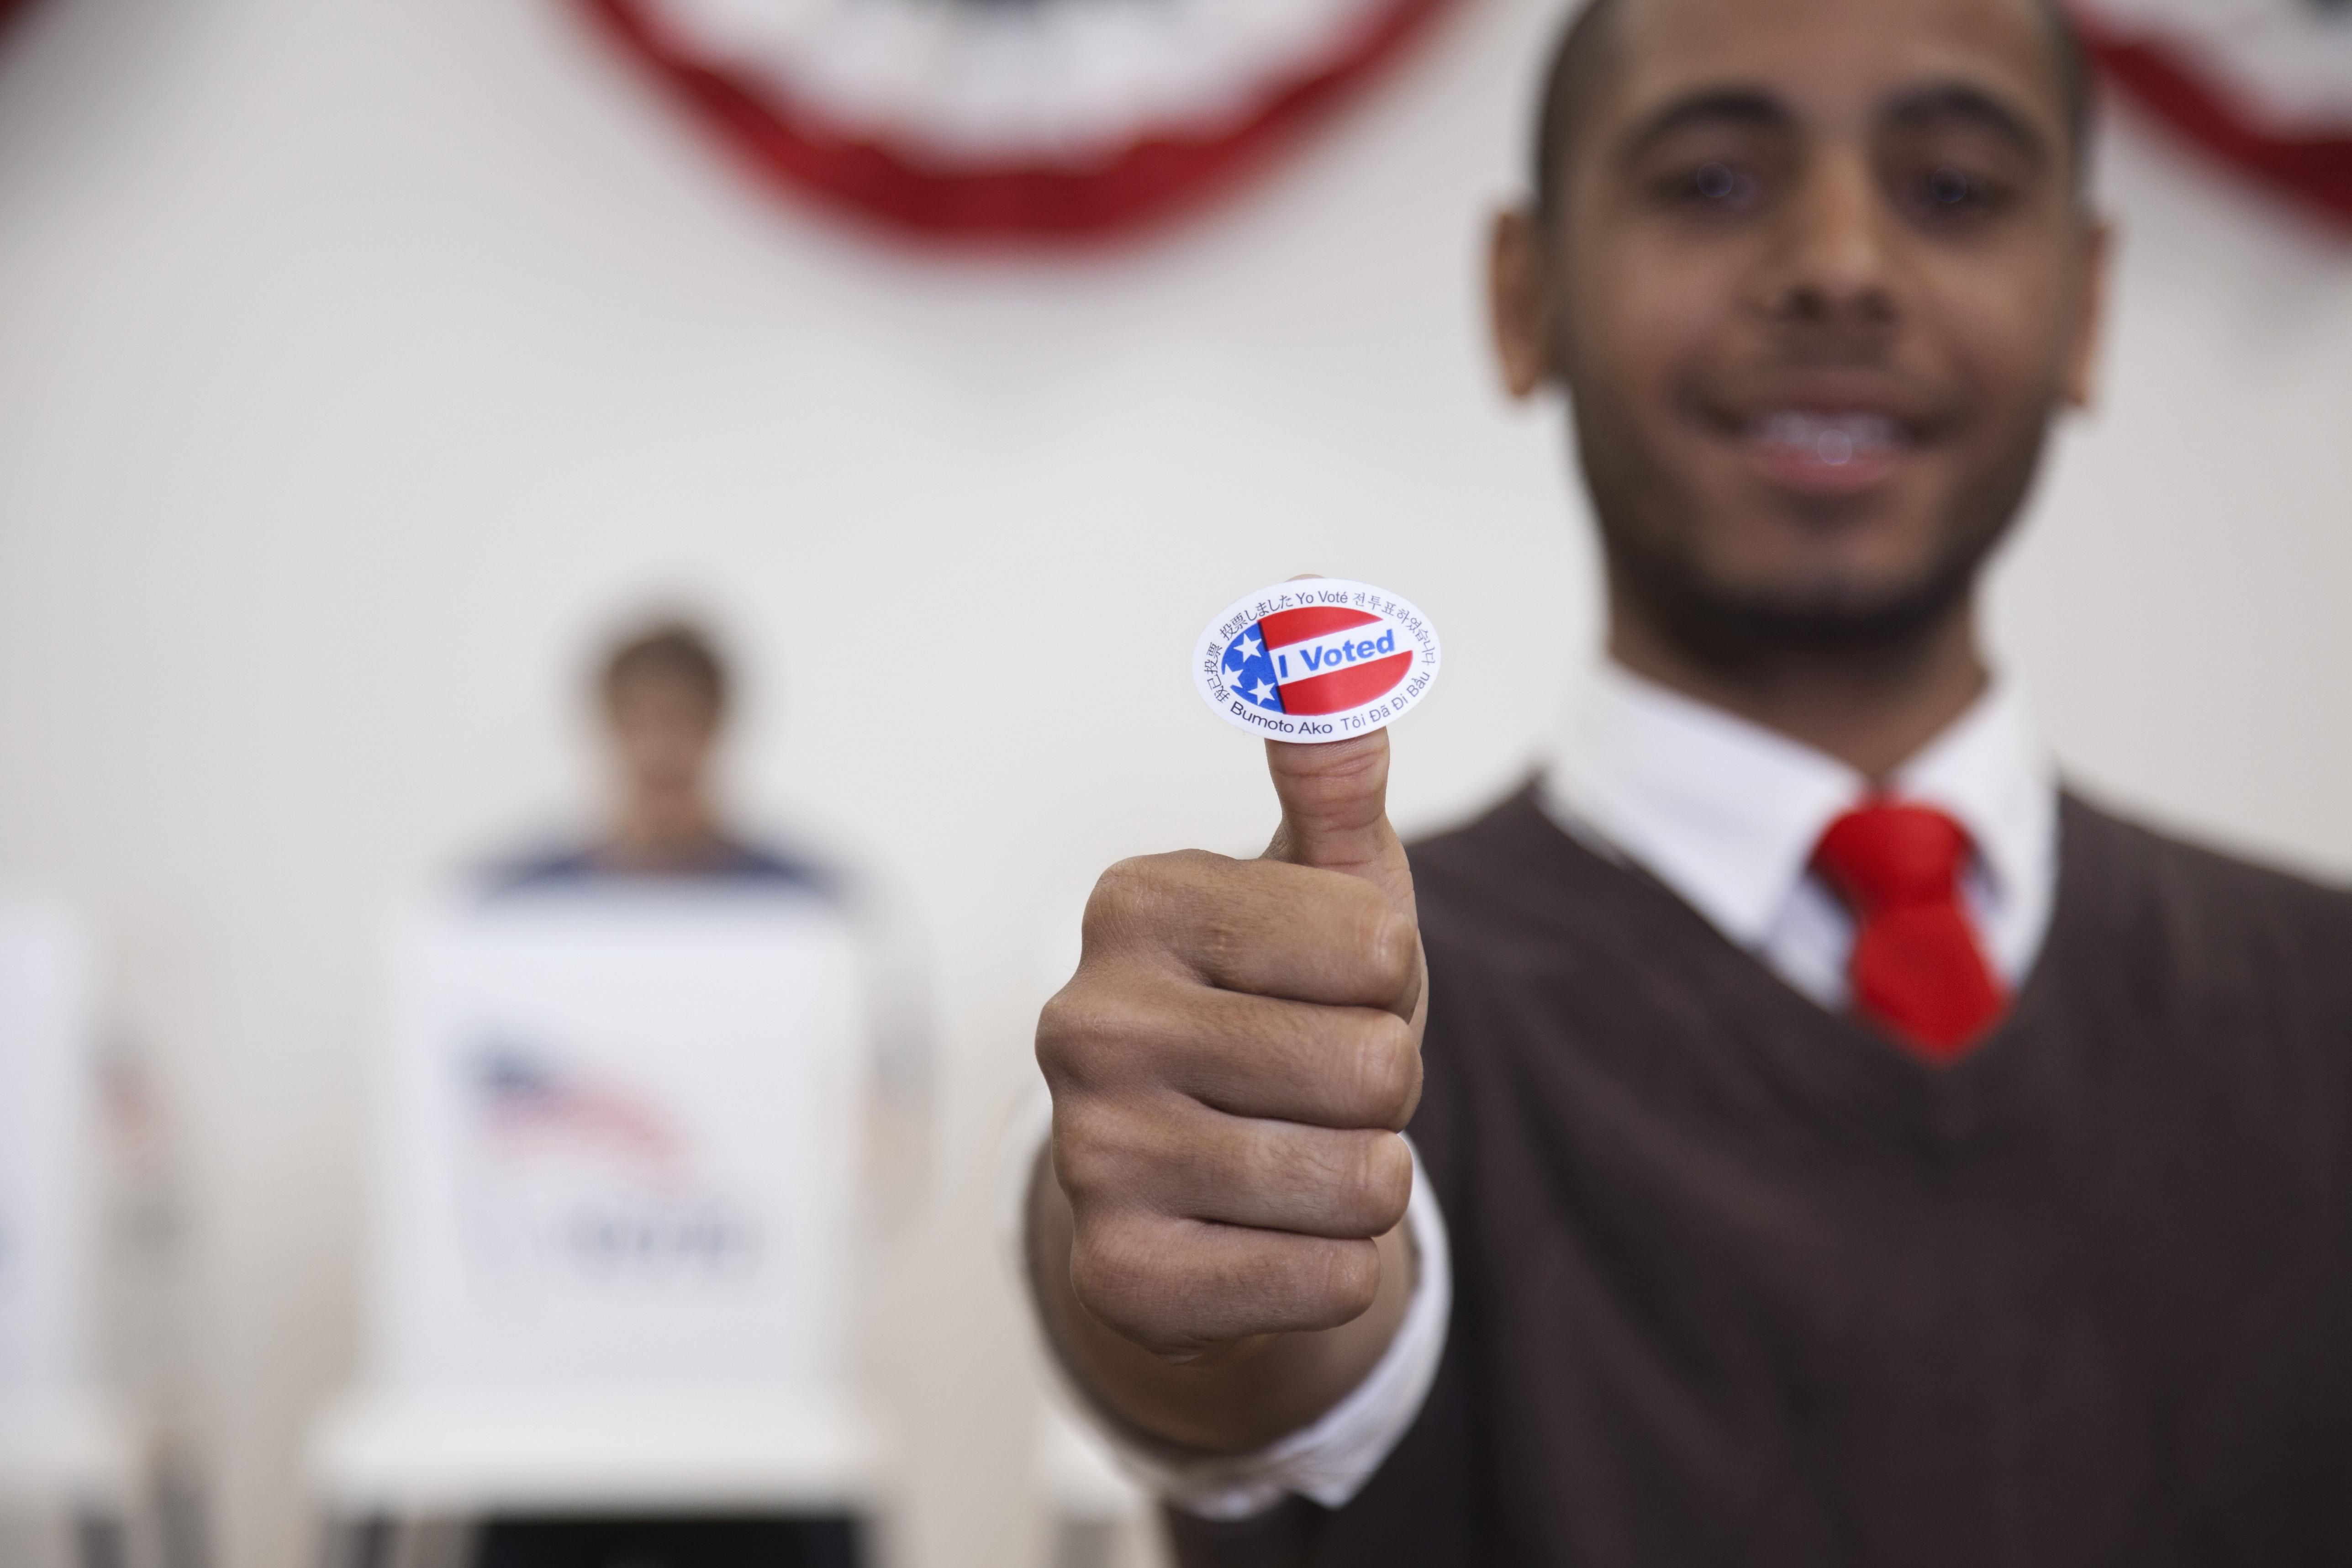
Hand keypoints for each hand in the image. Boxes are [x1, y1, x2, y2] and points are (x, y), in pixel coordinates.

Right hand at [1035, 727, 1424, 1369]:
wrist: (1205, 1190)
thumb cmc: (1282, 1015)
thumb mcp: (1321, 891)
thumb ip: (1330, 772)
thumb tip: (1323, 624)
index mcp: (1134, 902)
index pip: (1381, 944)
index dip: (1386, 982)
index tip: (1316, 992)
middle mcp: (1084, 1018)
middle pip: (1377, 1066)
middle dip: (1382, 1089)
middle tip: (1309, 1088)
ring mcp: (1088, 1153)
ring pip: (1363, 1182)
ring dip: (1364, 1182)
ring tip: (1292, 1157)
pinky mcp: (1117, 1275)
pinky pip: (1326, 1280)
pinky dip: (1327, 1270)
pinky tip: (1261, 1236)